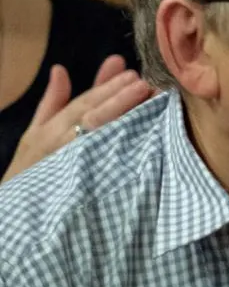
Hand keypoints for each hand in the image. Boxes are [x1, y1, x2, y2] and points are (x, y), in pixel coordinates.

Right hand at [2, 57, 152, 182]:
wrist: (22, 216)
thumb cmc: (30, 170)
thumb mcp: (35, 134)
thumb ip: (52, 103)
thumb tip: (60, 70)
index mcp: (51, 131)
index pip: (83, 103)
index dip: (105, 86)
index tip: (127, 69)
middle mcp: (63, 145)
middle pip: (94, 116)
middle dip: (118, 97)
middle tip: (142, 81)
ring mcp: (77, 165)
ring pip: (103, 136)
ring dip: (126, 117)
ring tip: (147, 98)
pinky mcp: (88, 186)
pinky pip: (109, 164)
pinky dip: (126, 148)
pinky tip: (146, 136)